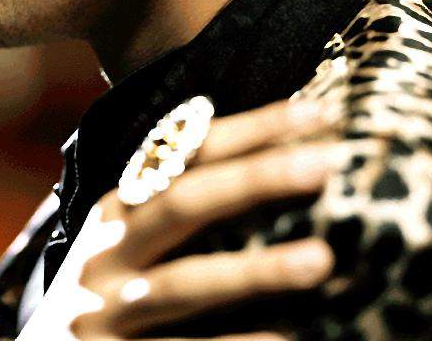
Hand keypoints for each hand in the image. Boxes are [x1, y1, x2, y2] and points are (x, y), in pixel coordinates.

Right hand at [16, 97, 361, 340]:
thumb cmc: (107, 293)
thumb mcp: (126, 241)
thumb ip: (175, 202)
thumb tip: (277, 159)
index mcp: (116, 210)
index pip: (184, 155)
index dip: (249, 131)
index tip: (317, 114)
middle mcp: (105, 252)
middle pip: (182, 205)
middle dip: (253, 179)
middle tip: (326, 163)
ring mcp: (105, 310)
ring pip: (184, 284)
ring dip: (256, 270)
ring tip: (322, 259)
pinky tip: (287, 339)